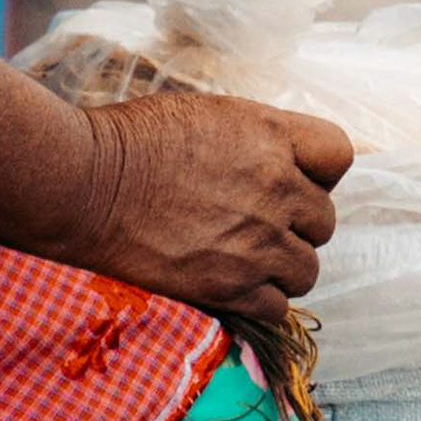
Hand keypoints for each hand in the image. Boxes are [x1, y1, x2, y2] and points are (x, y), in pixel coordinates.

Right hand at [63, 87, 352, 318]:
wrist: (81, 185)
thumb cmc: (128, 141)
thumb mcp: (202, 113)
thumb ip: (252, 137)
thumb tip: (274, 158)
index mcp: (269, 135)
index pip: (339, 154)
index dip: (318, 171)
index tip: (292, 178)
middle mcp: (275, 188)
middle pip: (324, 221)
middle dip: (296, 224)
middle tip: (255, 223)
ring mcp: (256, 242)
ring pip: (306, 270)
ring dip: (281, 267)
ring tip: (244, 259)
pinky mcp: (229, 287)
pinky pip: (277, 307)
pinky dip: (259, 300)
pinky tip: (231, 285)